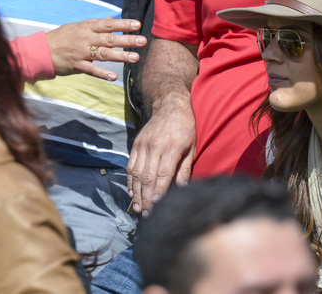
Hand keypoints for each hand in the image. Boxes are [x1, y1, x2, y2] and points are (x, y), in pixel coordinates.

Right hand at [45, 17, 146, 80]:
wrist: (40, 50)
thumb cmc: (61, 38)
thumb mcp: (78, 27)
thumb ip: (96, 25)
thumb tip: (112, 19)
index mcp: (86, 27)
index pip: (108, 24)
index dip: (123, 24)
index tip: (138, 25)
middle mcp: (85, 38)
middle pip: (109, 39)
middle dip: (127, 40)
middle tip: (142, 41)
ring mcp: (81, 52)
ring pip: (103, 53)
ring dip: (120, 56)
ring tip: (135, 57)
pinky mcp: (76, 65)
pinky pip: (91, 69)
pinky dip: (102, 73)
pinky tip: (113, 77)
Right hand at [126, 101, 195, 216]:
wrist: (170, 106)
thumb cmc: (186, 128)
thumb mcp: (192, 148)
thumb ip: (185, 169)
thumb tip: (182, 189)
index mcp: (171, 149)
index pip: (162, 175)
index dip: (158, 192)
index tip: (156, 206)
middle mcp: (155, 147)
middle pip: (147, 177)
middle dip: (146, 198)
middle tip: (146, 214)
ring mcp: (143, 146)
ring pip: (136, 174)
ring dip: (136, 193)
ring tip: (138, 208)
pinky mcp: (136, 144)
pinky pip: (131, 165)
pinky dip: (130, 180)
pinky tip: (132, 193)